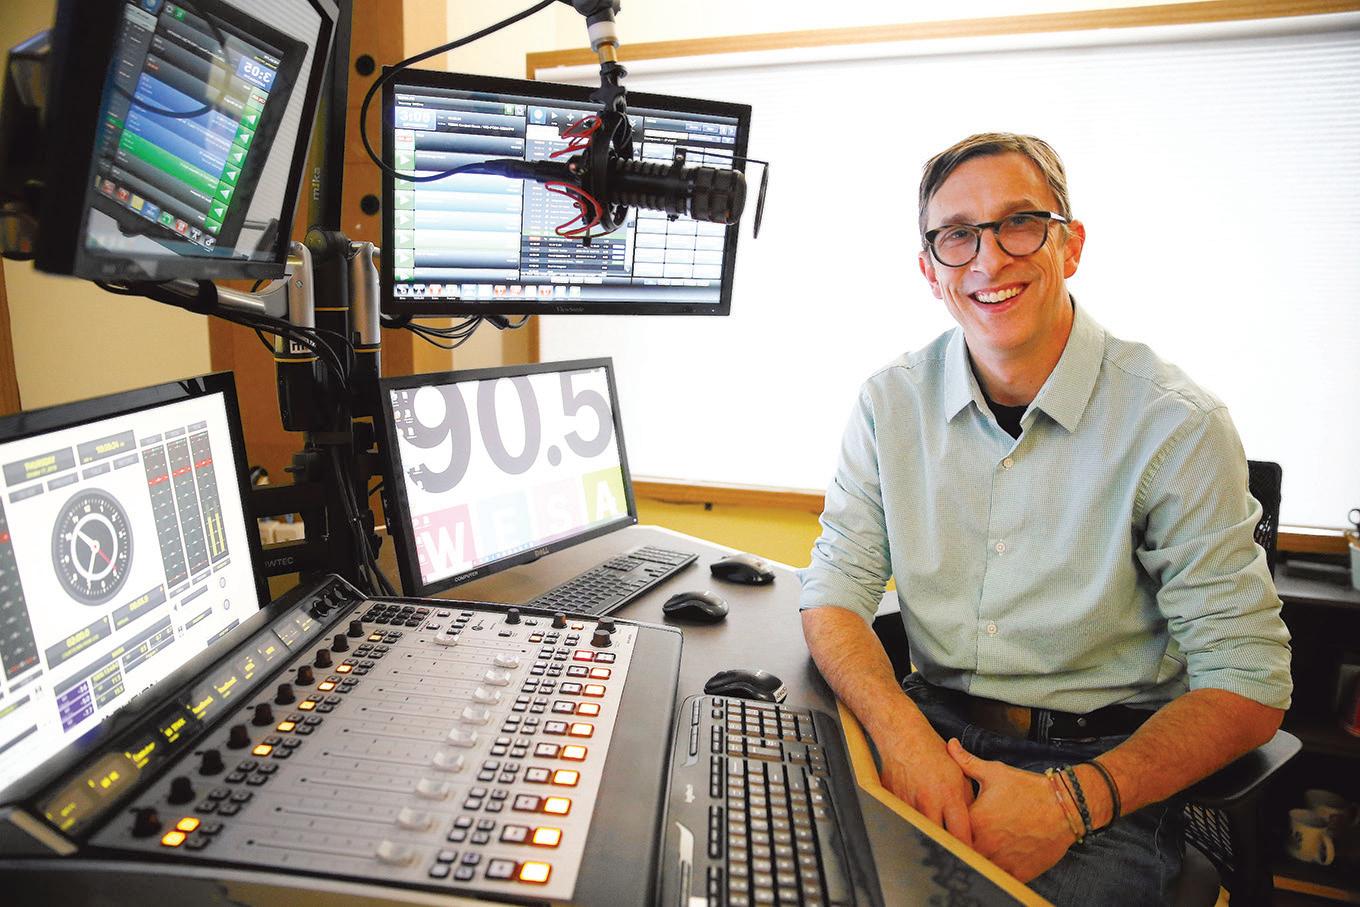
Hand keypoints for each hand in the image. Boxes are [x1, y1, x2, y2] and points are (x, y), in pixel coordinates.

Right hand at [878, 732, 974, 847]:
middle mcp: (928, 801)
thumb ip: (965, 802)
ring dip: (925, 834)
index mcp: (949, 794)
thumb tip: (970, 825)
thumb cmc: (933, 752)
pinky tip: (911, 813)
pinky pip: (902, 819)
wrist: (902, 735)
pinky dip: (908, 821)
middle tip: (949, 850)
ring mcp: (907, 802)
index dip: (966, 849)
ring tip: (930, 831)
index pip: (960, 834)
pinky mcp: (892, 800)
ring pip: (918, 831)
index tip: (969, 856)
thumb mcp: (959, 774)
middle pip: (938, 839)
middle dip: (944, 847)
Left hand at [947, 738, 1073, 881]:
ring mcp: (1002, 860)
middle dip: (961, 845)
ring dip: (978, 859)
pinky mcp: (1018, 873)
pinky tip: (999, 858)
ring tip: (984, 847)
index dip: (949, 828)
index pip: (950, 830)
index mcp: (974, 819)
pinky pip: (999, 878)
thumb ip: (967, 762)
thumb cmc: (1029, 789)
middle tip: (967, 837)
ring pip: (980, 867)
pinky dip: (996, 871)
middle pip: (962, 852)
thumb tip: (951, 745)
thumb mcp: (995, 772)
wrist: (1065, 806)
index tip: (951, 824)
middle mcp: (986, 843)